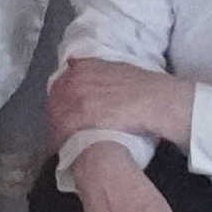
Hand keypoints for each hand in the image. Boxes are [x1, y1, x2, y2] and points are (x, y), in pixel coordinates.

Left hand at [47, 55, 186, 148]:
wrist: (156, 100)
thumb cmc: (143, 87)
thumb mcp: (117, 68)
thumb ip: (95, 69)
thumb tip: (74, 63)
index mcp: (85, 66)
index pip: (60, 84)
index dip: (59, 100)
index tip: (61, 111)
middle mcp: (77, 79)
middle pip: (55, 100)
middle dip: (54, 116)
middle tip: (58, 130)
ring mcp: (78, 97)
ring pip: (56, 116)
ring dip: (55, 130)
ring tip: (58, 142)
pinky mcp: (82, 116)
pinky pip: (62, 130)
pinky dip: (59, 141)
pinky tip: (62, 149)